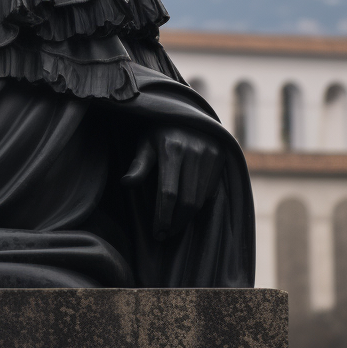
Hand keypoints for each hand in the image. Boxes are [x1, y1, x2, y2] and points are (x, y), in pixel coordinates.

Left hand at [122, 126, 223, 240]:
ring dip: (187, 218)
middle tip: (165, 234)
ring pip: (201, 199)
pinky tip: (186, 211)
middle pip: (187, 200)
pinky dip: (199, 205)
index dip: (163, 216)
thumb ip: (139, 164)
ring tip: (173, 227)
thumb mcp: (145, 143)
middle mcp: (193, 152)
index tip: (157, 232)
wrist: (187, 113)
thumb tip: (126, 184)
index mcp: (171, 149)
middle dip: (176, 222)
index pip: (168, 192)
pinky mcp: (220, 158)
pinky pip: (211, 191)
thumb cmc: (159, 131)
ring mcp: (210, 155)